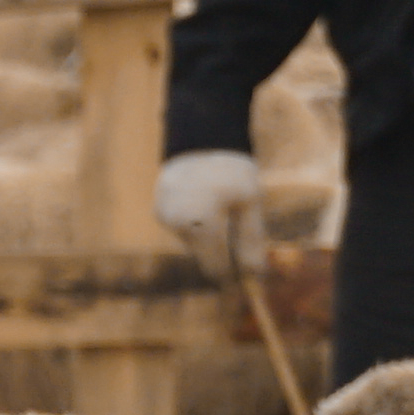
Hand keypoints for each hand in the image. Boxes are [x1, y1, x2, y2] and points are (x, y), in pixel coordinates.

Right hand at [153, 148, 270, 269]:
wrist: (202, 136)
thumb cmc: (232, 169)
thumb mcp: (251, 205)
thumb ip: (251, 242)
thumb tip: (255, 276)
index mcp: (200, 224)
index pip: (217, 268)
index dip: (234, 277)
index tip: (249, 279)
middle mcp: (176, 225)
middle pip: (204, 257)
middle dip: (223, 251)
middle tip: (240, 229)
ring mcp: (163, 217)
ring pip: (193, 242)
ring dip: (209, 234)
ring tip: (221, 205)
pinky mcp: (158, 209)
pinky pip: (183, 228)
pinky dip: (197, 222)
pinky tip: (206, 200)